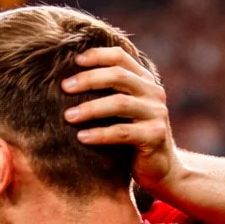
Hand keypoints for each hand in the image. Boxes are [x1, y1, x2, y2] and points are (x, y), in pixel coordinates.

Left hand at [63, 46, 179, 191]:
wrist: (160, 168)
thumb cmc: (131, 138)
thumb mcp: (121, 112)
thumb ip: (107, 94)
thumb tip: (66, 82)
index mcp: (144, 81)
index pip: (121, 58)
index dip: (98, 55)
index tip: (74, 61)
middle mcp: (153, 93)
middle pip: (119, 76)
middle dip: (89, 79)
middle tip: (64, 88)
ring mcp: (157, 113)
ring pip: (120, 103)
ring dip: (91, 108)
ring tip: (67, 116)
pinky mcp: (155, 136)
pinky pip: (123, 132)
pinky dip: (100, 134)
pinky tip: (81, 137)